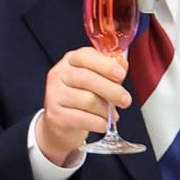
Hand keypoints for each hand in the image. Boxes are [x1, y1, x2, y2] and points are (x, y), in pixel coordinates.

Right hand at [36, 47, 131, 164]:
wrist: (60, 122)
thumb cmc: (80, 96)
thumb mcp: (94, 78)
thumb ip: (109, 70)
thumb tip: (122, 64)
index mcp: (70, 60)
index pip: (85, 56)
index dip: (104, 65)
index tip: (121, 74)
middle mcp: (58, 74)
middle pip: (87, 79)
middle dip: (111, 90)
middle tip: (125, 100)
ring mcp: (54, 94)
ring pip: (87, 100)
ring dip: (105, 110)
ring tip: (112, 115)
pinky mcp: (55, 115)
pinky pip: (83, 119)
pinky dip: (98, 123)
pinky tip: (103, 124)